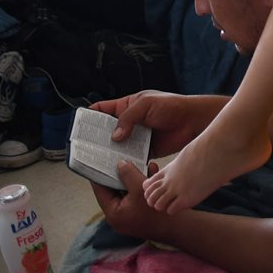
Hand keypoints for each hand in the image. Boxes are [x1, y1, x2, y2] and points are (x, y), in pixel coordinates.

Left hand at [90, 160, 171, 240]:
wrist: (178, 228)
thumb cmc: (156, 212)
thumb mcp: (140, 189)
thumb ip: (128, 175)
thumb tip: (119, 164)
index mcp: (112, 213)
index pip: (101, 190)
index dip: (101, 174)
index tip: (103, 160)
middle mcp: (117, 216)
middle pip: (114, 190)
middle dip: (121, 174)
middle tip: (123, 159)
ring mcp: (128, 216)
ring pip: (127, 192)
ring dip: (134, 178)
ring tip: (141, 163)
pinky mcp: (139, 214)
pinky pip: (136, 197)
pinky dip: (142, 186)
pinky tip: (151, 172)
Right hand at [91, 90, 215, 157]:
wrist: (194, 122)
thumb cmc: (173, 106)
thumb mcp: (147, 104)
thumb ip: (129, 117)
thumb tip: (114, 135)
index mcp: (128, 106)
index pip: (103, 109)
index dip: (90, 116)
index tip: (79, 126)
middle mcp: (130, 122)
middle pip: (106, 130)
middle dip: (96, 138)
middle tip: (84, 148)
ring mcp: (137, 137)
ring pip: (117, 146)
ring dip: (109, 152)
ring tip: (96, 161)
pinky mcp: (145, 150)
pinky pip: (130, 156)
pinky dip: (123, 161)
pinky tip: (116, 167)